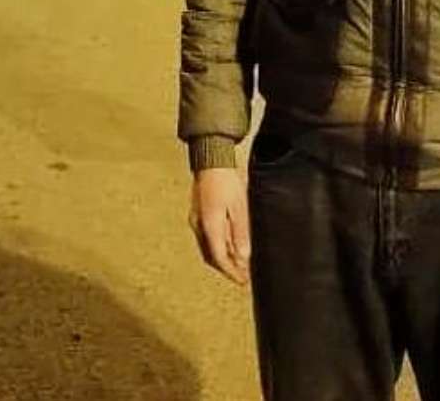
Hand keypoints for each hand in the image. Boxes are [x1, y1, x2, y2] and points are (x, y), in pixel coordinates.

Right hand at [188, 167, 250, 285]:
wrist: (210, 158)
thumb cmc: (226, 179)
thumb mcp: (239, 207)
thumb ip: (240, 233)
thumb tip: (243, 257)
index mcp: (209, 226)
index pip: (219, 258)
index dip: (232, 272)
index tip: (243, 281)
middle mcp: (199, 225)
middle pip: (211, 256)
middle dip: (227, 269)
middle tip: (242, 276)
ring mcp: (196, 219)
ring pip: (208, 247)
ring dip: (222, 258)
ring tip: (238, 263)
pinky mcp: (198, 212)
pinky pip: (207, 236)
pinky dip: (218, 245)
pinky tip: (229, 244)